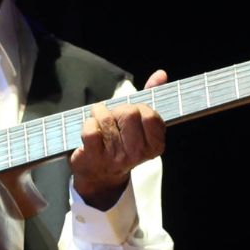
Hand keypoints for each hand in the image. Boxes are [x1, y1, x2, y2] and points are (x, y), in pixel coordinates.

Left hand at [71, 70, 168, 210]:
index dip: (138, 108)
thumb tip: (160, 74)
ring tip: (99, 118)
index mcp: (154, 146)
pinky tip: (90, 128)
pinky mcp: (93, 158)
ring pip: (107, 119)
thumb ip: (151, 95)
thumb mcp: (140, 122)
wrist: (99, 175)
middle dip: (119, 109)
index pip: (149, 114)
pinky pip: (91, 130)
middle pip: (129, 113)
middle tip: (114, 117)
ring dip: (100, 112)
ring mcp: (115, 158)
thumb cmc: (121, 142)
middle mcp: (137, 154)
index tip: (133, 115)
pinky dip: (88, 123)